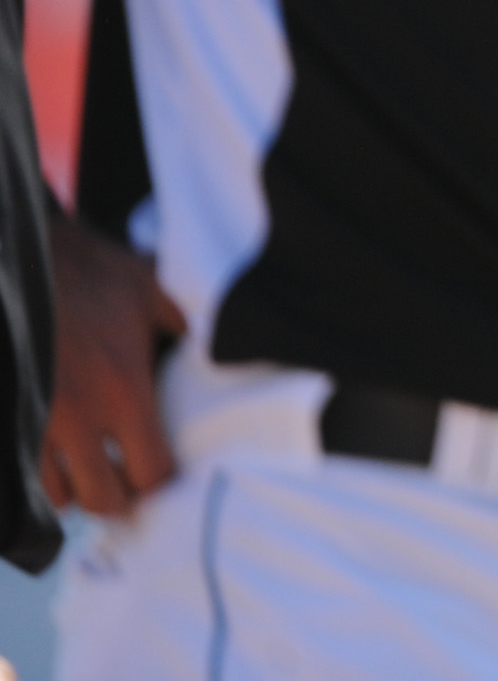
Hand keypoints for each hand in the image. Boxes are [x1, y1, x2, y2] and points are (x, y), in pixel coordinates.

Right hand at [41, 206, 186, 515]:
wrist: (29, 261)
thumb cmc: (96, 275)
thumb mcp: (156, 293)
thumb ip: (186, 326)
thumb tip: (214, 345)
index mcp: (125, 392)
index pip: (150, 472)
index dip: (162, 483)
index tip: (170, 475)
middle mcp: (79, 418)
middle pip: (102, 498)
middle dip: (121, 500)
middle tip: (132, 486)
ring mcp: (37, 422)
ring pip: (57, 495)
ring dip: (79, 490)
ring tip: (96, 473)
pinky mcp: (11, 415)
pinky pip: (23, 473)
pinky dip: (42, 477)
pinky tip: (61, 462)